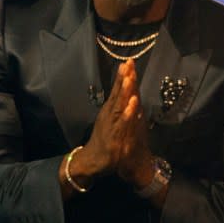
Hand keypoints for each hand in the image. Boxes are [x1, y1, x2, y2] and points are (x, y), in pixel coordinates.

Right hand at [72, 60, 152, 184]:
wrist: (91, 161)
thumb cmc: (103, 141)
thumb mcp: (112, 123)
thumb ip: (121, 110)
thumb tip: (132, 96)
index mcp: (110, 110)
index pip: (118, 90)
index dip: (123, 76)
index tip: (129, 61)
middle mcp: (109, 115)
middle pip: (118, 94)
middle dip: (124, 79)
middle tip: (128, 63)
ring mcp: (111, 125)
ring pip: (119, 106)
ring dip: (124, 92)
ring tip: (129, 79)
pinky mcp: (114, 137)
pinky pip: (122, 124)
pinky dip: (127, 114)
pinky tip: (132, 105)